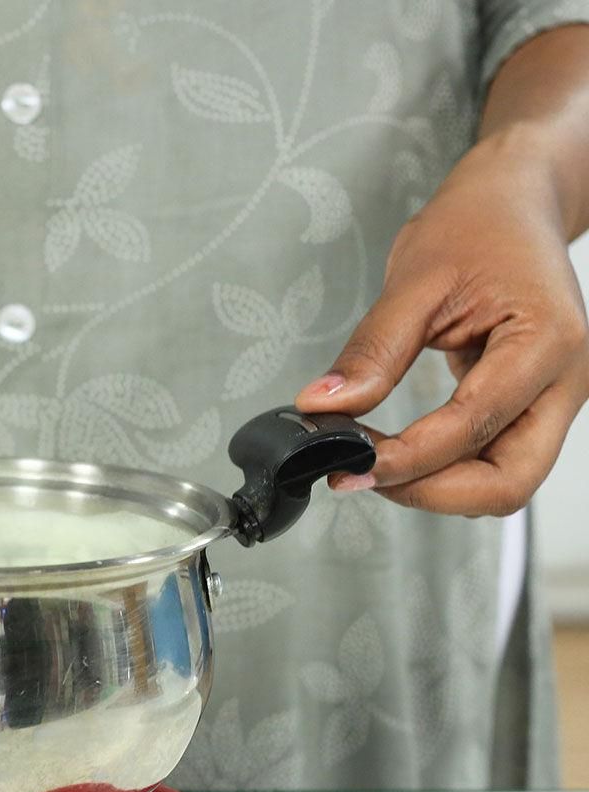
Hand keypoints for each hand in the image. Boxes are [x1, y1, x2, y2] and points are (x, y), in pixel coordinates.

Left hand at [295, 132, 588, 516]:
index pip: (473, 428)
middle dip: (430, 493)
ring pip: (502, 484)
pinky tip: (396, 450)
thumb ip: (372, 351)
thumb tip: (323, 405)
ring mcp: (550, 400)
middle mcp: (563, 382)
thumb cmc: (477, 227)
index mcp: (545, 342)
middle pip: (507, 483)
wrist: (513, 204)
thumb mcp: (414, 281)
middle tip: (361, 475)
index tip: (346, 461)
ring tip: (372, 460)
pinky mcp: (528, 408)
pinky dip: (441, 469)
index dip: (405, 458)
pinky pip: (490, 462)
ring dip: (434, 488)